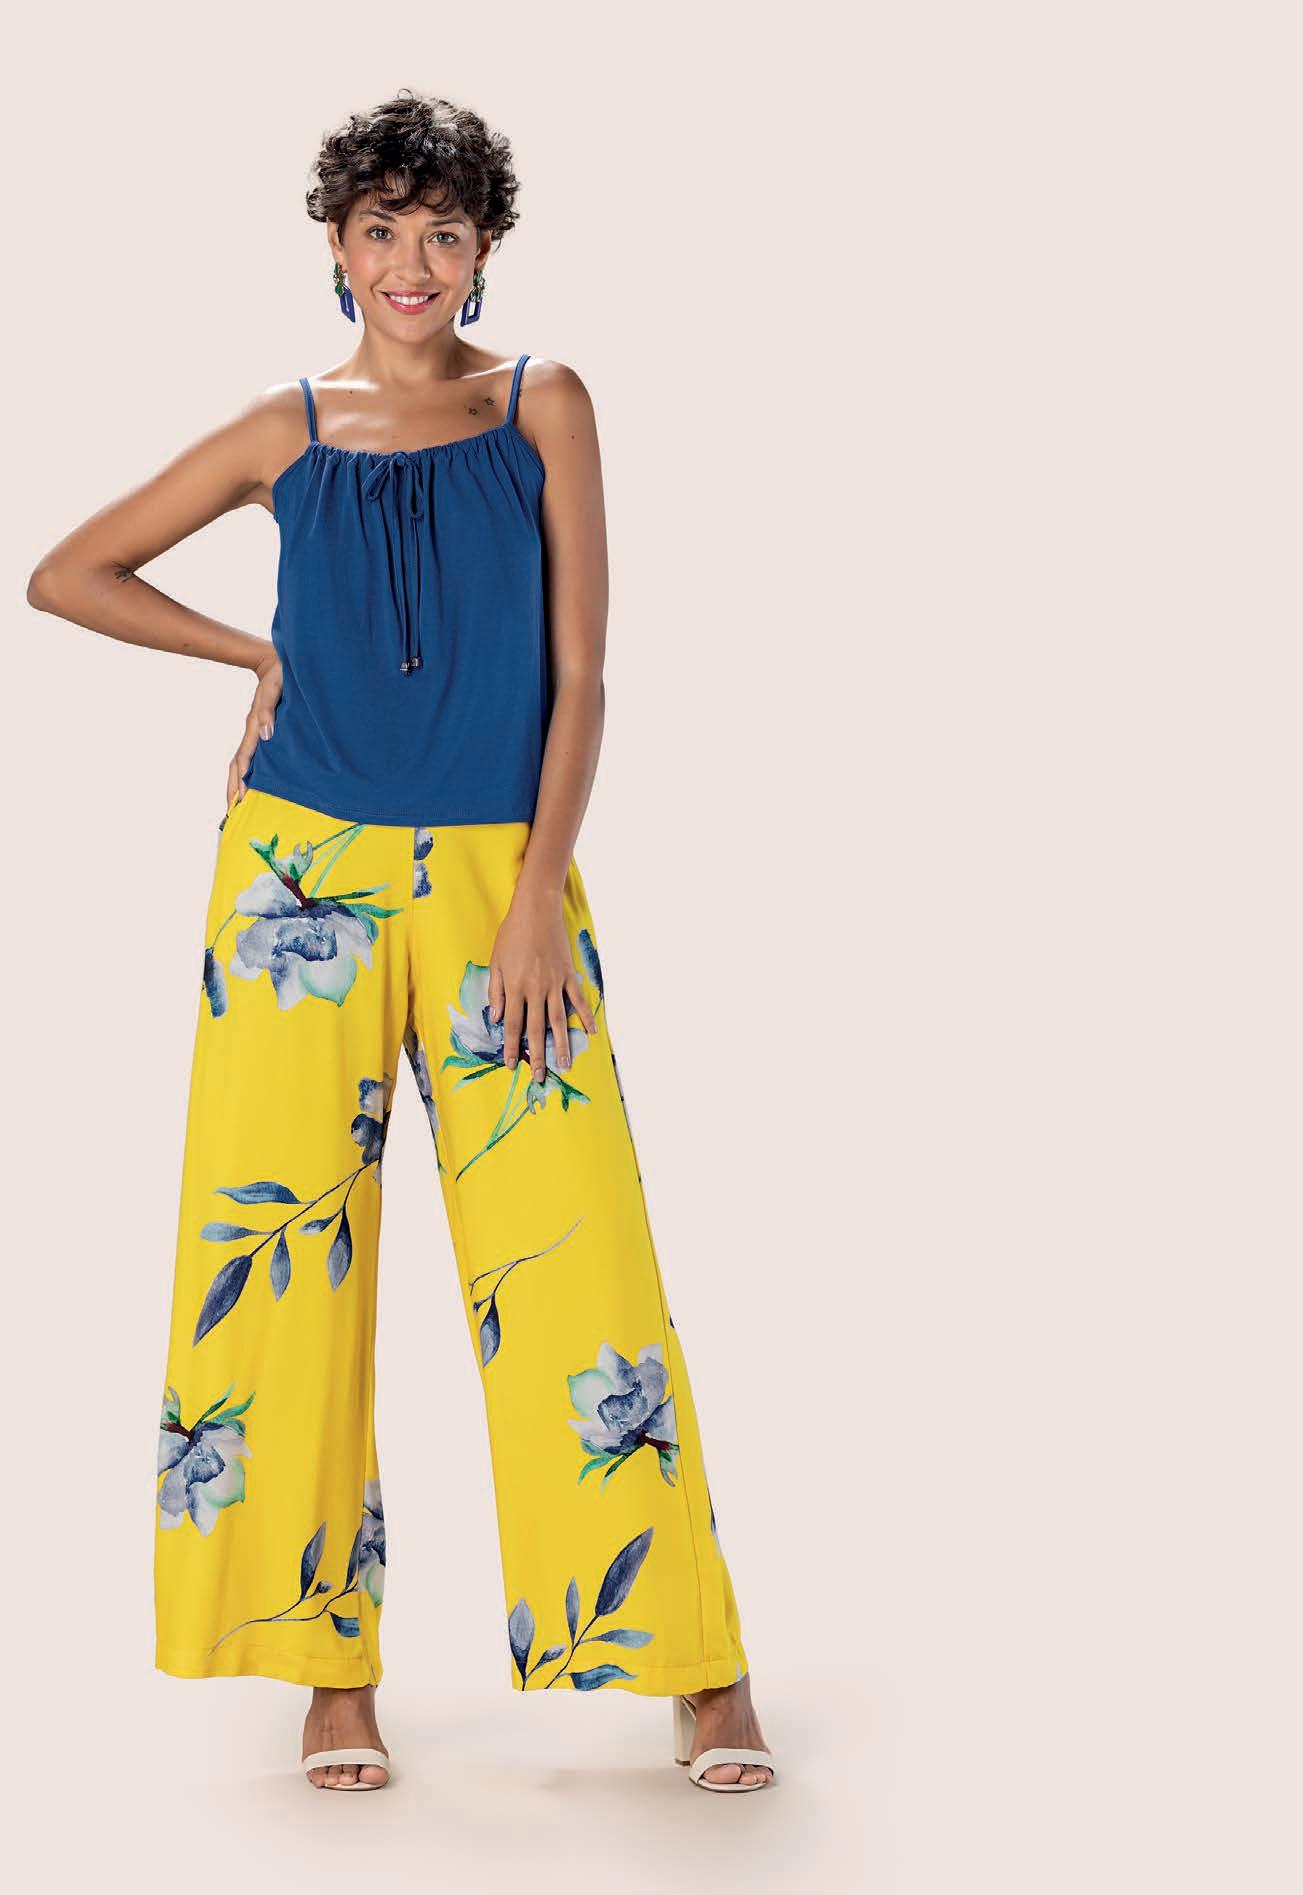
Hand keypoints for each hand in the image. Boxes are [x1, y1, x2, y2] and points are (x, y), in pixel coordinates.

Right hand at [226, 653, 281, 811]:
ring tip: (237, 807)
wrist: (278, 662)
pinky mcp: (264, 731)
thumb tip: (265, 735)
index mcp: (254, 725)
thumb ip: (267, 710)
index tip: (241, 799)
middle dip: (233, 790)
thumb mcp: (275, 689)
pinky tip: (253, 785)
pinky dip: (248, 774)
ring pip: (242, 764)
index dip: (241, 779)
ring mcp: (257, 732)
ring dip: (237, 784)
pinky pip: (253, 758)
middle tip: (231, 815)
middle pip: (237, 767)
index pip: (243, 758)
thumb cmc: (280, 674)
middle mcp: (253, 732)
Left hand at [488, 883, 598, 1082]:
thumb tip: (498, 1018)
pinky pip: (578, 1000)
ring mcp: (555, 983)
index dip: (512, 1047)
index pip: (513, 1025)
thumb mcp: (496, 961)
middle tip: (540, 1077)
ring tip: (565, 1065)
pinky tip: (592, 1032)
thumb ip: (496, 991)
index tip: (512, 1065)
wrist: (536, 911)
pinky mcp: (569, 975)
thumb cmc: (512, 934)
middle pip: (537, 1030)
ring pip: (559, 1021)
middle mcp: (535, 990)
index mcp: (515, 987)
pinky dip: (586, 1016)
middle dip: (538, 1056)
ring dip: (562, 1045)